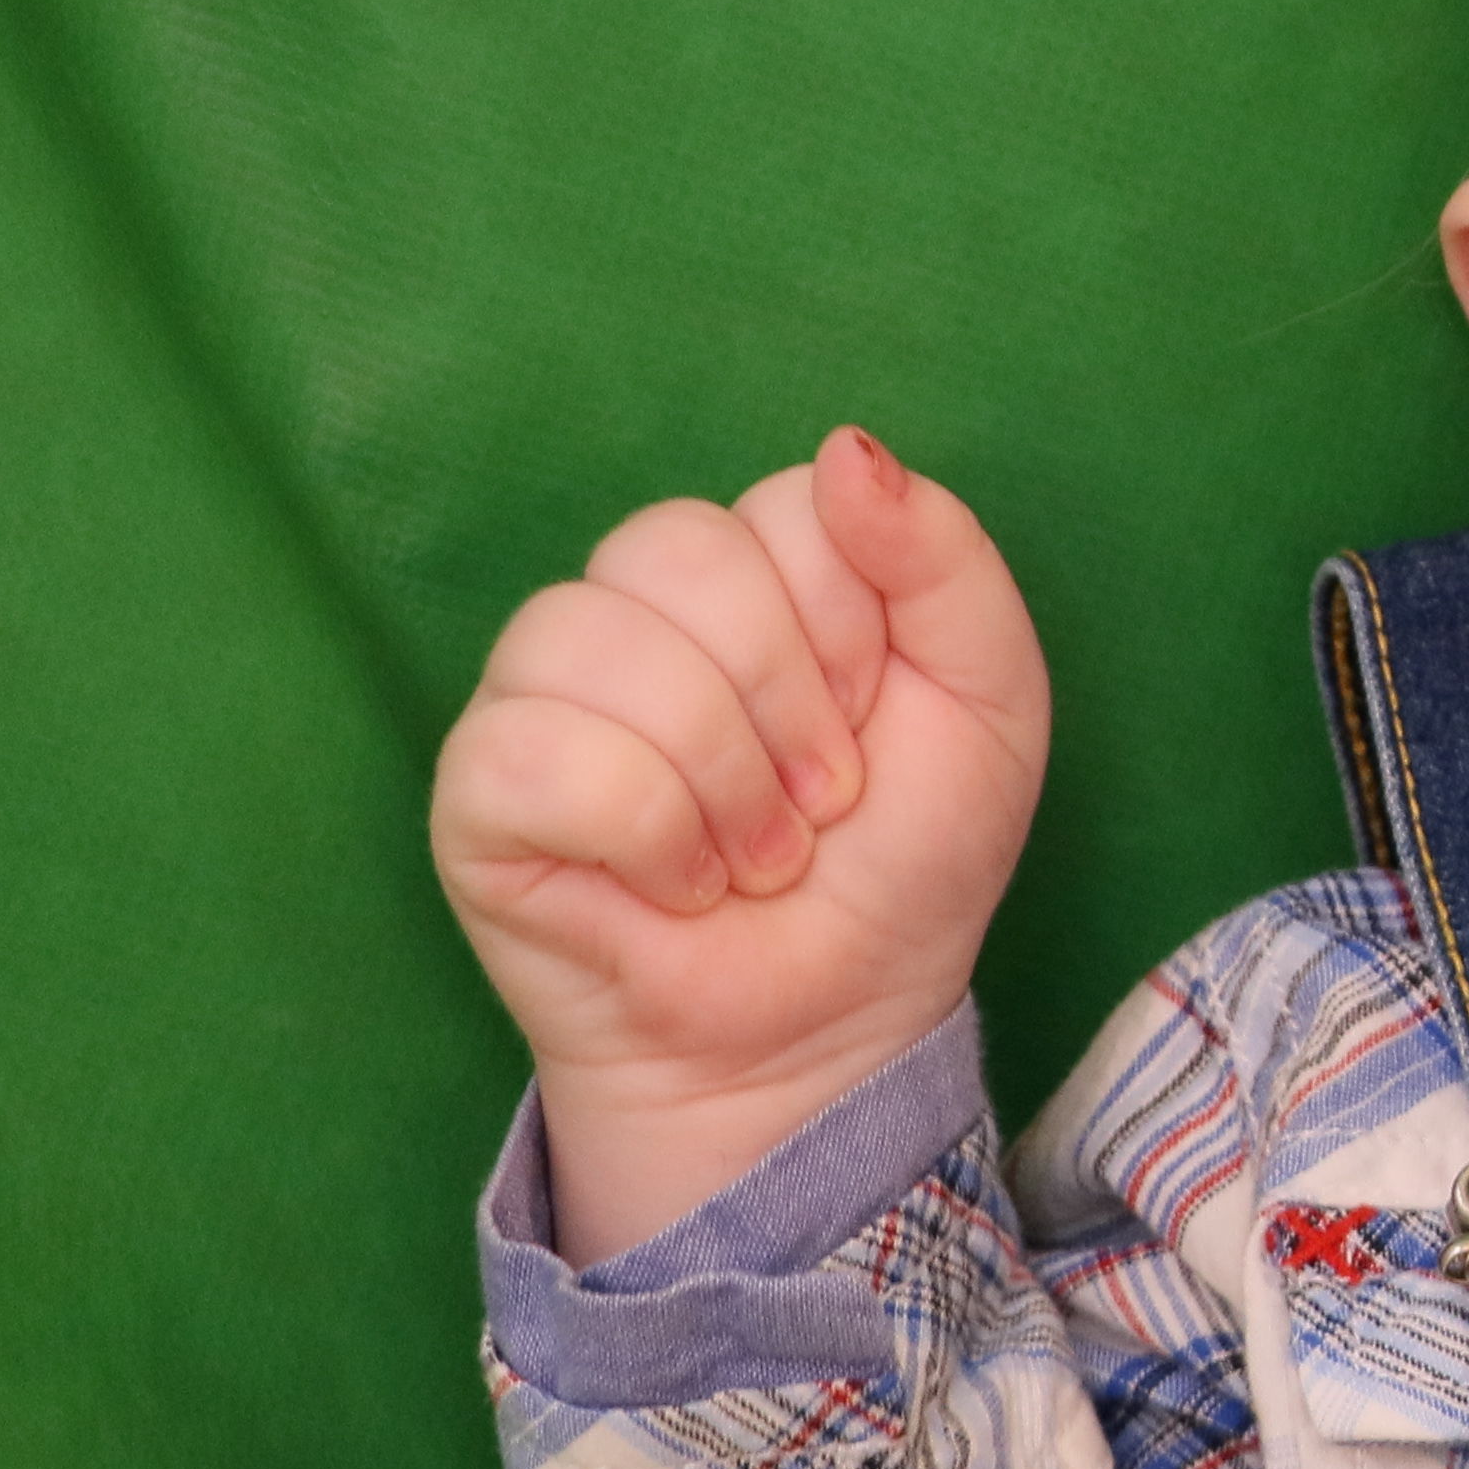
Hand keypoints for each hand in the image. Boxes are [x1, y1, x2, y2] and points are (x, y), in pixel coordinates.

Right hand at [430, 430, 1050, 1265]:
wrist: (836, 1020)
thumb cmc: (905, 861)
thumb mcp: (989, 699)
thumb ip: (942, 560)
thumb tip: (846, 448)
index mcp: (754, 573)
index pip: (782, 504)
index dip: (850, 623)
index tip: (872, 718)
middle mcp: (636, 612)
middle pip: (677, 549)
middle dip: (786, 699)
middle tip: (822, 800)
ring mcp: (542, 695)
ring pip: (595, 640)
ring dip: (721, 780)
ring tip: (756, 854)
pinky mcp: (479, 792)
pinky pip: (536, 753)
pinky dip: (646, 834)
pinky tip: (678, 884)